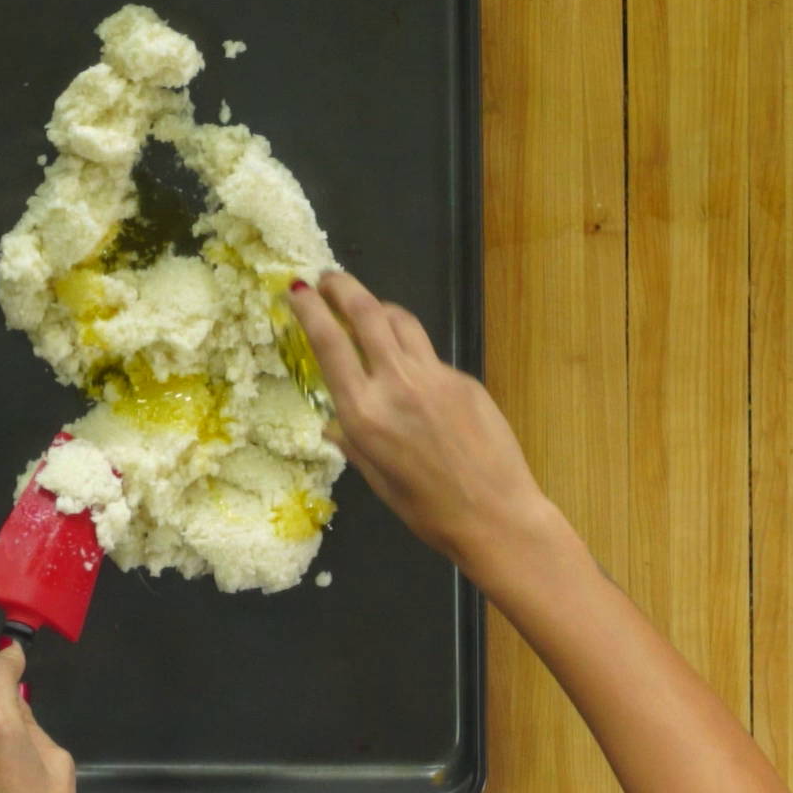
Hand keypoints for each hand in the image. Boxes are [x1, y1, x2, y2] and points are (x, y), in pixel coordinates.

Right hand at [289, 271, 561, 578]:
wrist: (495, 514)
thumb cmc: (427, 511)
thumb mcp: (377, 480)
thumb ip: (353, 443)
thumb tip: (333, 424)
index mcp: (365, 412)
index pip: (329, 343)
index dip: (310, 309)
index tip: (297, 290)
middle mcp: (396, 383)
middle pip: (366, 313)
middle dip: (344, 287)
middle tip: (330, 278)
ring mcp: (434, 375)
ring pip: (402, 320)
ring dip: (379, 307)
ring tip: (369, 309)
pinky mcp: (464, 378)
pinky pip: (429, 354)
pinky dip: (413, 350)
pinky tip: (414, 372)